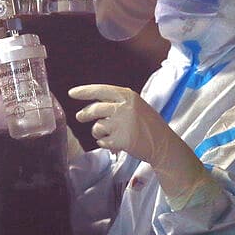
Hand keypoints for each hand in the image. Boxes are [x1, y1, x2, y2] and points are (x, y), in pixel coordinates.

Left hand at [68, 84, 215, 209]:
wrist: (163, 144)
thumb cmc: (148, 124)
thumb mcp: (136, 106)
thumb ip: (117, 103)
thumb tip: (91, 106)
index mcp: (128, 96)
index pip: (101, 90)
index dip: (84, 91)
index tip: (72, 93)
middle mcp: (124, 108)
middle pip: (95, 109)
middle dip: (85, 114)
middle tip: (80, 117)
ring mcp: (122, 124)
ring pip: (97, 127)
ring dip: (99, 132)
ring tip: (110, 134)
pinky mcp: (121, 140)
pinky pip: (102, 141)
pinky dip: (106, 144)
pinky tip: (116, 143)